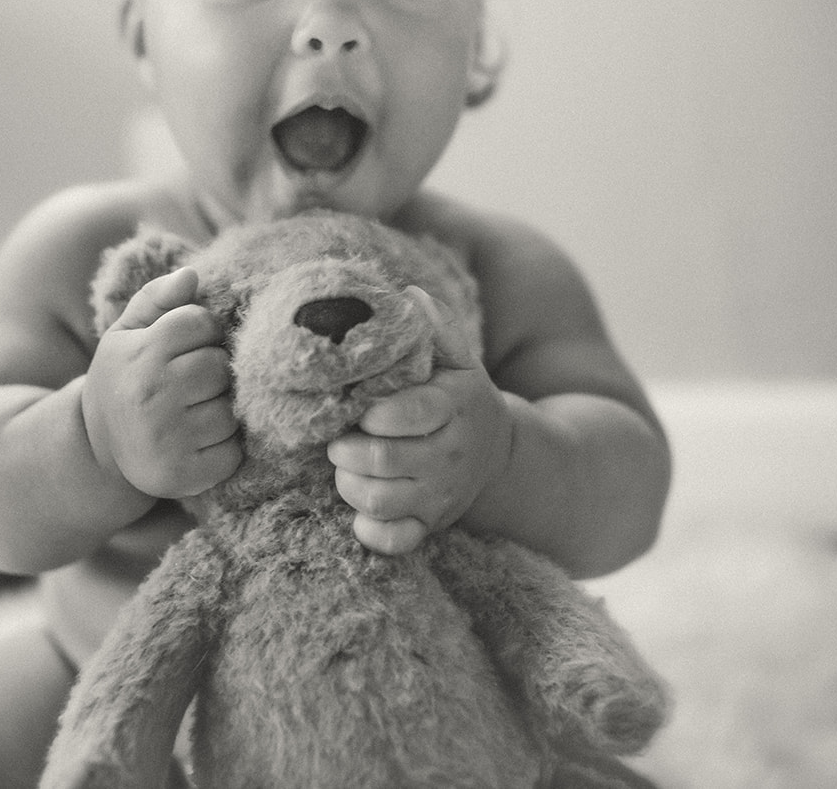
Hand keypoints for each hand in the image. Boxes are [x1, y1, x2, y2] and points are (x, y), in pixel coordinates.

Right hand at [82, 266, 241, 498]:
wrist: (97, 446)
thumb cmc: (123, 378)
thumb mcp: (127, 332)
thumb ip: (157, 298)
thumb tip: (192, 275)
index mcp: (139, 355)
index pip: (200, 322)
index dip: (202, 331)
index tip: (188, 345)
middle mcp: (151, 396)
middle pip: (220, 366)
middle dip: (214, 370)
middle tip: (192, 382)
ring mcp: (169, 439)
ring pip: (232, 410)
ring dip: (222, 409)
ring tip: (194, 411)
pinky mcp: (185, 476)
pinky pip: (234, 451)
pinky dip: (225, 447)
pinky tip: (199, 441)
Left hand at [327, 287, 512, 554]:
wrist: (499, 453)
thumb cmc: (461, 397)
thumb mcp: (458, 359)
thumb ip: (436, 327)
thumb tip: (408, 296)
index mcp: (453, 407)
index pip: (413, 413)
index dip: (376, 414)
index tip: (362, 411)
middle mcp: (449, 455)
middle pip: (383, 460)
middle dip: (346, 449)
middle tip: (337, 438)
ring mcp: (439, 495)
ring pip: (380, 499)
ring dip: (349, 484)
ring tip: (345, 466)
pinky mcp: (430, 525)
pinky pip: (395, 541)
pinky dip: (371, 531)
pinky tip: (361, 510)